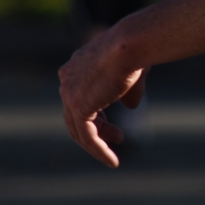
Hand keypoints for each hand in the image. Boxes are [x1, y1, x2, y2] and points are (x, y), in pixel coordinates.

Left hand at [58, 29, 148, 168]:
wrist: (132, 43)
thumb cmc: (137, 51)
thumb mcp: (133, 73)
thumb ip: (128, 91)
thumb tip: (131, 107)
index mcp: (77, 67)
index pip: (81, 97)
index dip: (98, 114)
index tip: (114, 126)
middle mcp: (68, 79)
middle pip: (76, 114)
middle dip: (98, 127)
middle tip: (117, 136)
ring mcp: (69, 93)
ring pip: (78, 128)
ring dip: (98, 142)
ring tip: (116, 150)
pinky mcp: (78, 107)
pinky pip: (87, 136)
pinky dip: (99, 150)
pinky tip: (112, 161)